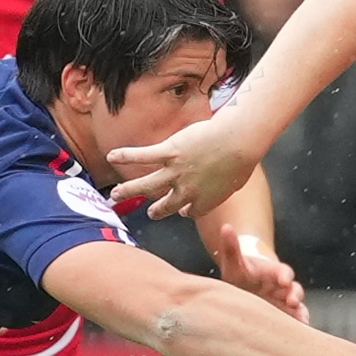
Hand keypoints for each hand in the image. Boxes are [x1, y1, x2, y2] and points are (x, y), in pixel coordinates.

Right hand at [109, 112, 258, 219]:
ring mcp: (175, 172)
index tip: (183, 210)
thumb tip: (226, 186)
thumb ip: (224, 187)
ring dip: (128, 190)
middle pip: (166, 205)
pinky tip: (111, 156)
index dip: (185, 210)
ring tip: (115, 194)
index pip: (191, 211)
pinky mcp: (169, 153)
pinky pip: (142, 156)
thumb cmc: (243, 157)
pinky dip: (125, 156)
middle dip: (157, 211)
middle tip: (151, 213)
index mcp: (205, 200)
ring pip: (146, 185)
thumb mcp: (236, 180)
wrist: (238, 142)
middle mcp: (187, 191)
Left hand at [222, 236, 309, 323]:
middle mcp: (282, 287)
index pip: (282, 271)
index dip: (284, 274)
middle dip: (295, 294)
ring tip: (301, 319)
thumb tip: (226, 227)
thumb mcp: (234, 261)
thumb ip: (231, 247)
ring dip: (300, 311)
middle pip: (294, 288)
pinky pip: (294, 319)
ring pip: (298, 306)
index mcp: (272, 272)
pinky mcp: (283, 315)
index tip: (283, 279)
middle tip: (292, 300)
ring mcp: (284, 302)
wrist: (244, 285)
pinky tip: (299, 331)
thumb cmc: (240, 272)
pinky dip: (297, 324)